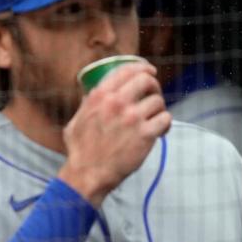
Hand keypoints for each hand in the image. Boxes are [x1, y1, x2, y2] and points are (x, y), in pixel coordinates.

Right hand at [58, 61, 171, 207]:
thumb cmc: (80, 151)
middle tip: (152, 96)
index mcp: (99, 96)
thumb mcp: (76, 120)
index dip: (142, 67)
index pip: (126, 69)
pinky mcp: (145, 134)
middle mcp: (116, 103)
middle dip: (153, 86)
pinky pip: (165, 119)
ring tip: (153, 119)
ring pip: (158, 101)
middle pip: (147, 80)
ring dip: (159, 109)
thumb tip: (92, 93)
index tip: (149, 71)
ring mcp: (132, 118)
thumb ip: (87, 105)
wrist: (88, 174)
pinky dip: (165, 125)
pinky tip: (159, 131)